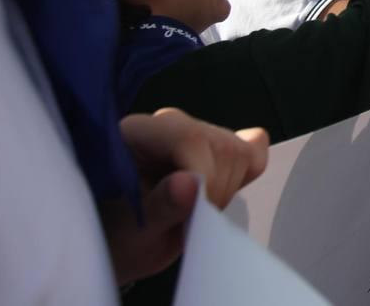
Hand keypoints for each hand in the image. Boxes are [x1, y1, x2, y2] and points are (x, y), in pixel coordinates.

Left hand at [102, 110, 268, 284]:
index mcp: (136, 134)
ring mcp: (194, 132)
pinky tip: (217, 195)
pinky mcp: (217, 146)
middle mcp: (168, 124)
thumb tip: (191, 183)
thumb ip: (160, 207)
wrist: (122, 244)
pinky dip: (245, 176)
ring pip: (239, 150)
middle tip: (189, 222)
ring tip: (193, 214)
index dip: (204, 175)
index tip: (197, 214)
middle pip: (220, 145)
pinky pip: (252, 150)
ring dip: (227, 191)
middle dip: (215, 191)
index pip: (188, 136)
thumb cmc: (117, 238)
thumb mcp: (129, 235)